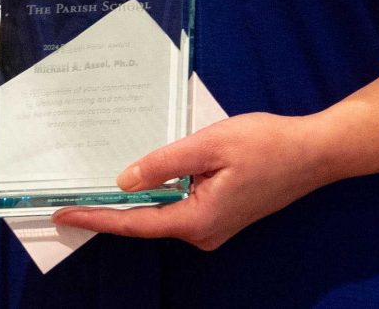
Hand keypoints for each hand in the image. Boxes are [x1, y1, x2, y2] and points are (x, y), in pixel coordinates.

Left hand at [51, 112, 334, 250]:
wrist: (314, 153)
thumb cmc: (266, 144)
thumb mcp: (208, 145)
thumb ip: (163, 164)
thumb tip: (124, 181)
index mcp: (197, 221)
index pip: (135, 223)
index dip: (97, 217)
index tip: (63, 214)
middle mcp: (203, 233)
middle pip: (146, 222)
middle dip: (110, 207)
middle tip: (72, 191)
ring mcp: (213, 228)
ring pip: (163, 213)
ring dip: (136, 198)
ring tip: (102, 179)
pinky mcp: (221, 216)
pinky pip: (180, 207)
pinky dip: (160, 193)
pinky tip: (146, 175)